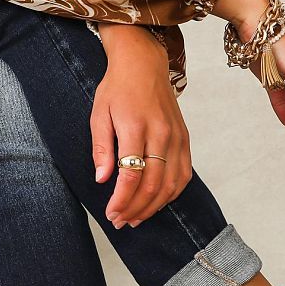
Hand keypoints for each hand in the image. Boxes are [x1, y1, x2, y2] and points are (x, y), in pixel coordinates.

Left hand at [91, 24, 192, 227]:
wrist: (144, 63)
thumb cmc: (118, 88)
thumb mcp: (99, 114)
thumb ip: (101, 148)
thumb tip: (103, 179)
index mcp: (136, 127)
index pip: (131, 174)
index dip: (122, 199)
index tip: (111, 213)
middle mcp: (161, 133)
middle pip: (153, 184)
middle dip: (135, 208)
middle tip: (120, 221)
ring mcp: (177, 137)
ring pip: (171, 184)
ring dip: (153, 207)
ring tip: (136, 218)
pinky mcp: (185, 139)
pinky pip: (184, 175)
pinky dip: (171, 194)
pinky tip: (156, 203)